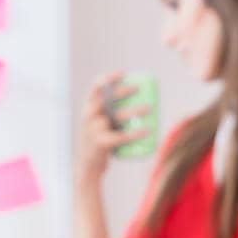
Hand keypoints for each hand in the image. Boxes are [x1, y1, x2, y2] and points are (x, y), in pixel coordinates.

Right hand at [76, 72, 151, 186]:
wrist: (88, 163)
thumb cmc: (100, 138)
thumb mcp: (101, 121)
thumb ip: (114, 110)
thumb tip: (142, 96)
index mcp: (89, 108)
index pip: (95, 88)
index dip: (108, 79)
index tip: (123, 74)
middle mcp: (89, 116)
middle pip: (107, 99)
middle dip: (123, 91)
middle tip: (139, 89)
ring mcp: (94, 130)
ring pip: (117, 117)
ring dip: (134, 111)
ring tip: (149, 108)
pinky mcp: (101, 143)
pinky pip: (122, 136)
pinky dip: (135, 133)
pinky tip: (148, 130)